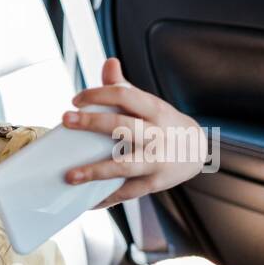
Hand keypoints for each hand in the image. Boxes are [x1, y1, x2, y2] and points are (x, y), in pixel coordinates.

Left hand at [61, 57, 209, 207]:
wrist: (198, 150)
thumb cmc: (162, 124)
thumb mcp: (148, 104)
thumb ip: (124, 87)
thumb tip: (108, 63)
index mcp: (155, 110)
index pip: (125, 95)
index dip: (99, 94)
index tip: (75, 100)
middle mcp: (157, 134)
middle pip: (122, 126)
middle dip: (92, 123)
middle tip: (65, 120)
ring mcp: (157, 160)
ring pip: (124, 165)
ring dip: (95, 171)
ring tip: (69, 176)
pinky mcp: (155, 183)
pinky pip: (127, 192)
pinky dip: (106, 198)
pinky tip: (86, 201)